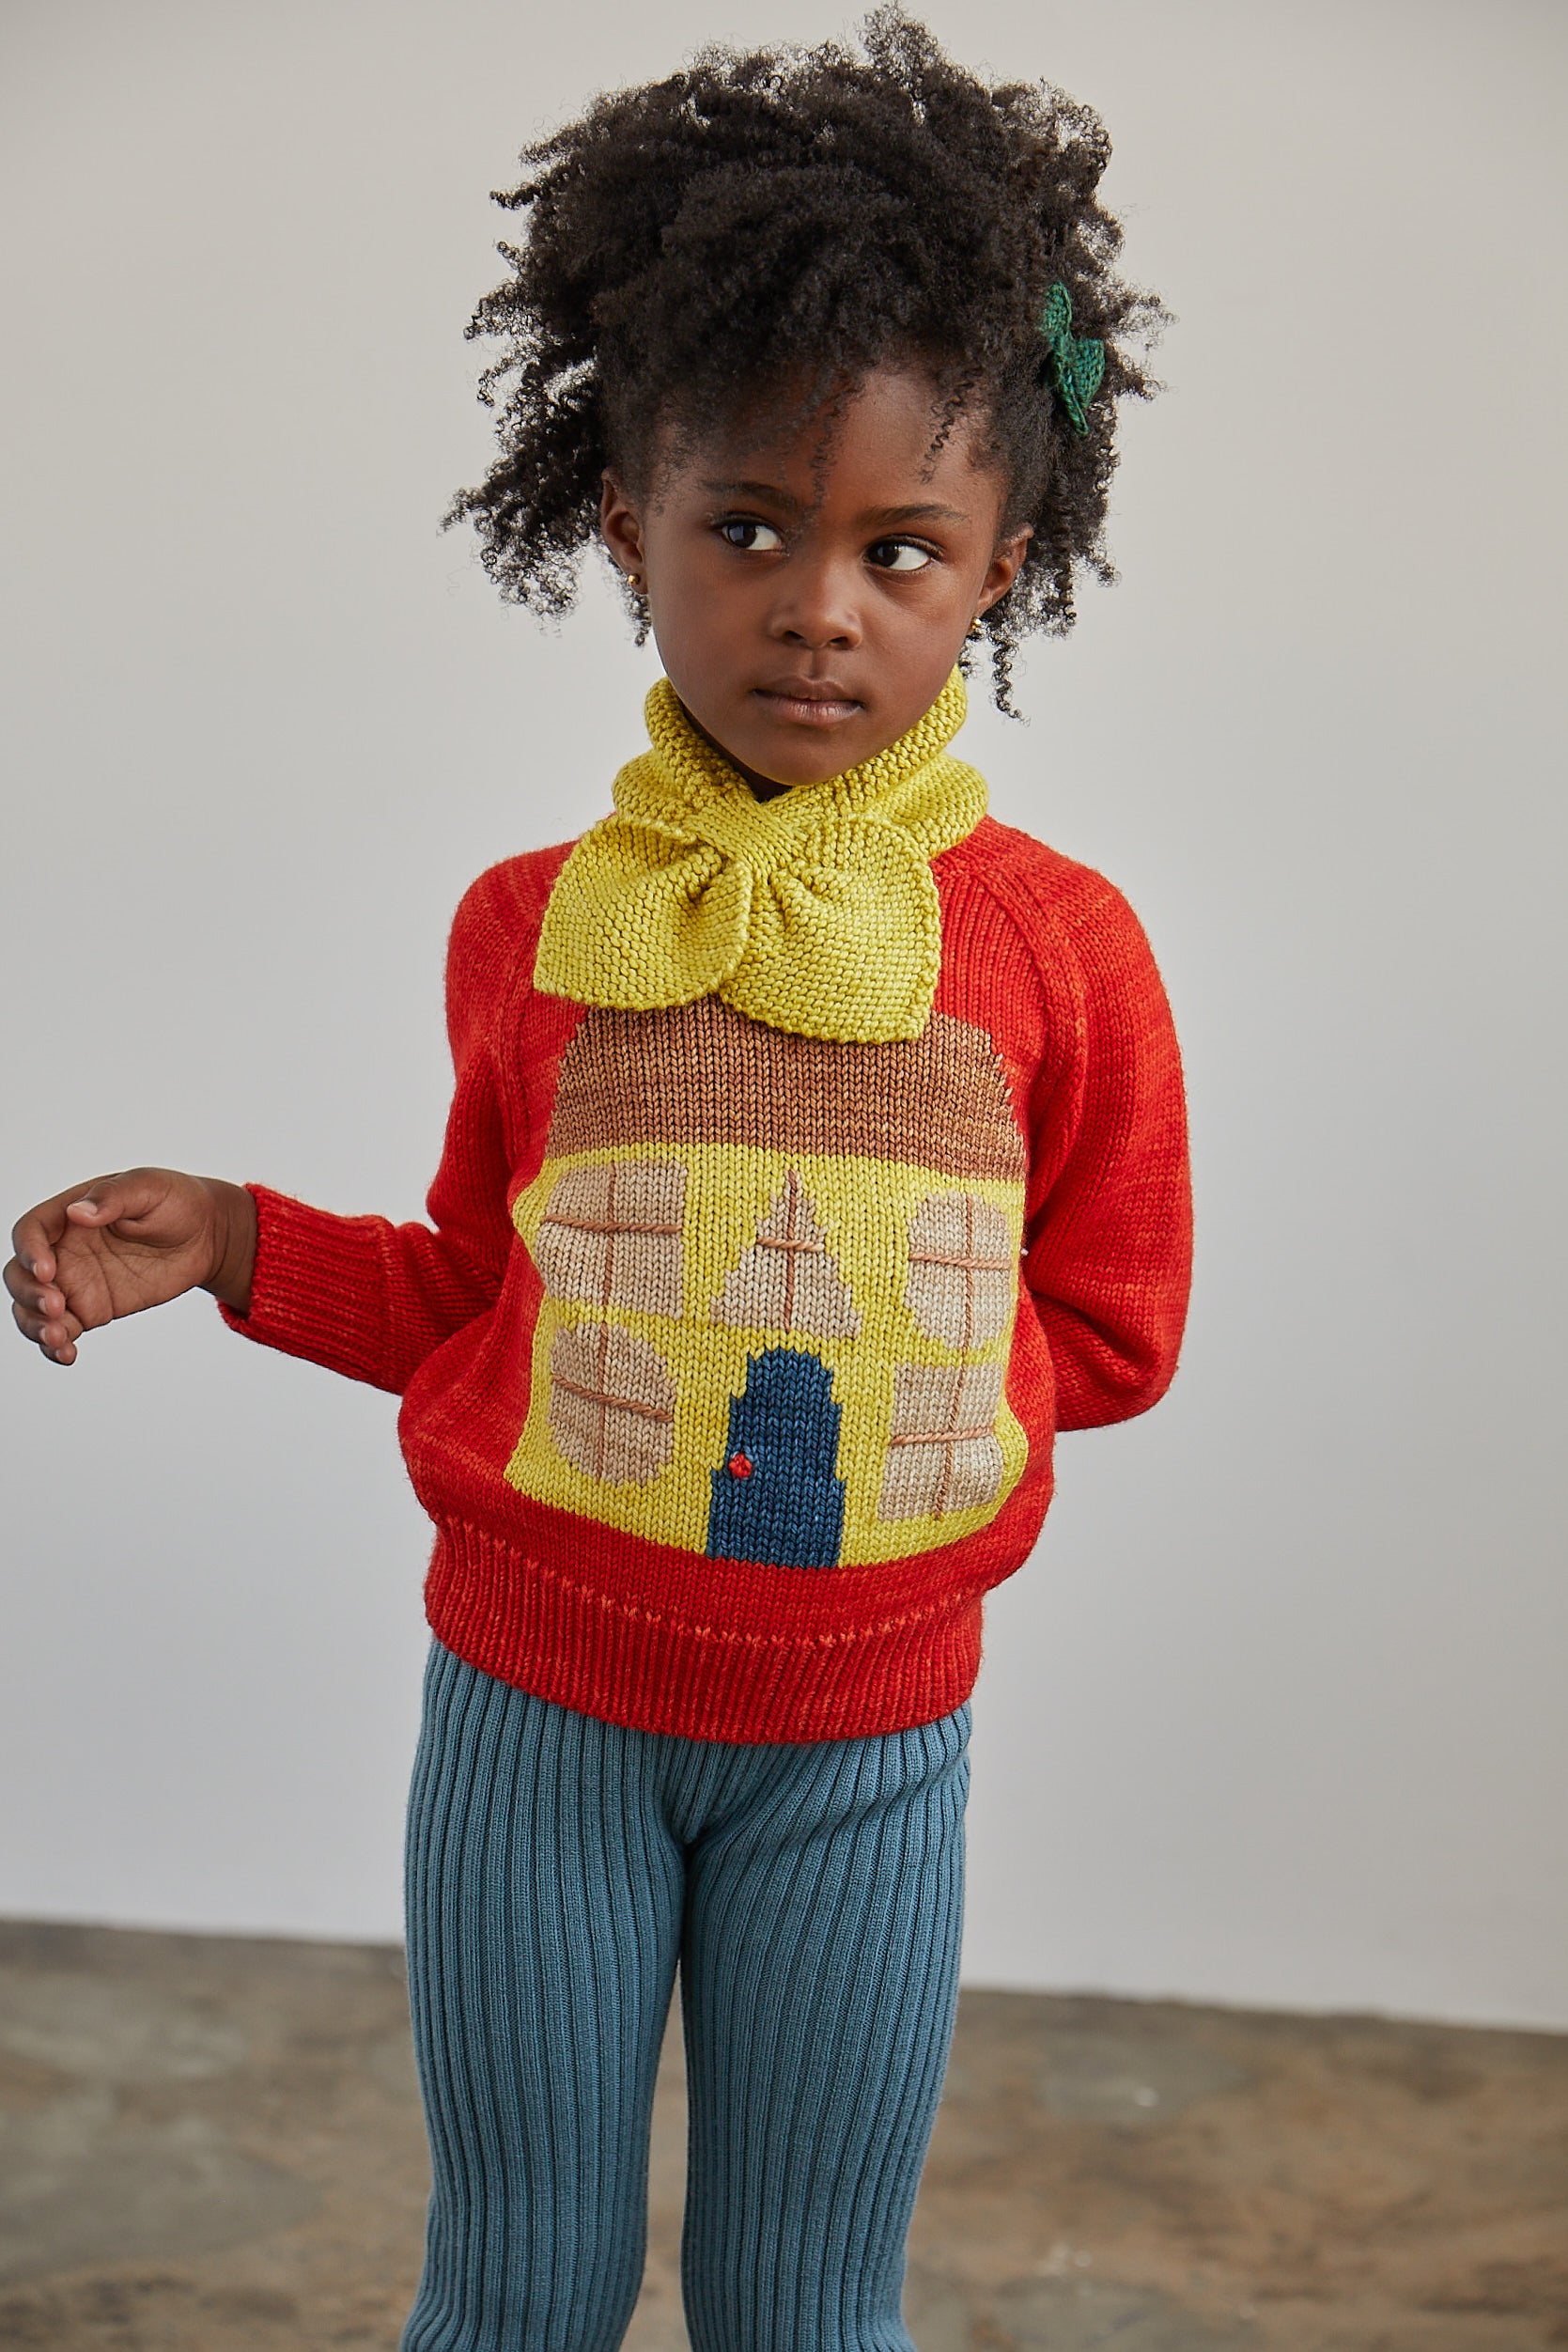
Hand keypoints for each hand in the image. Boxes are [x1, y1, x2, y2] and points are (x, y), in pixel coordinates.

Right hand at [6, 1169, 256, 1365]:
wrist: (205, 1236)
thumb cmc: (174, 1202)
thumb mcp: (148, 1188)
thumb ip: (113, 1197)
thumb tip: (78, 1212)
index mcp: (68, 1215)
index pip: (30, 1232)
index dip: (30, 1252)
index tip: (48, 1271)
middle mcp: (63, 1250)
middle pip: (21, 1274)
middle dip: (28, 1293)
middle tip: (55, 1306)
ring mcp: (74, 1283)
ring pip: (32, 1308)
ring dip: (35, 1325)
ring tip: (58, 1338)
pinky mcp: (90, 1310)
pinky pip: (62, 1331)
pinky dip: (56, 1346)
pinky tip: (67, 1354)